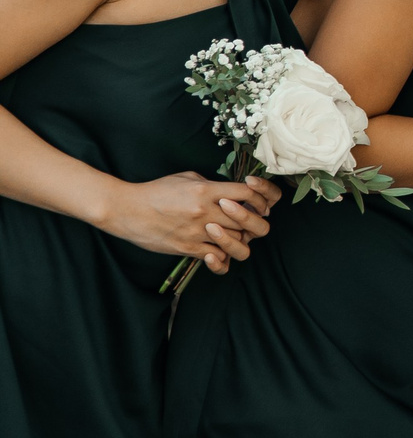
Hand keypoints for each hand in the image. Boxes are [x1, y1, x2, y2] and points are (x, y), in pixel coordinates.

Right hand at [99, 170, 276, 269]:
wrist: (126, 210)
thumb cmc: (156, 191)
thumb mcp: (187, 178)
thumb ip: (212, 184)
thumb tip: (233, 191)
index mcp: (207, 190)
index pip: (248, 194)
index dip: (260, 198)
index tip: (259, 202)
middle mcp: (205, 211)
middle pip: (248, 221)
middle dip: (256, 221)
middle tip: (253, 221)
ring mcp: (197, 232)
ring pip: (237, 242)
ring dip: (241, 240)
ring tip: (237, 236)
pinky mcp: (187, 248)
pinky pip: (217, 258)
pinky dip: (223, 257)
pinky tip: (220, 251)